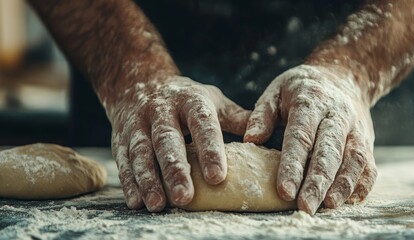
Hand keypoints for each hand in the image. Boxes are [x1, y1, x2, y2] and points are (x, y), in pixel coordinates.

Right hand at [108, 74, 249, 211]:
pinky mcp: (120, 136)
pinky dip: (129, 182)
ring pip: (141, 152)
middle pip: (167, 140)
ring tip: (158, 204)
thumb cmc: (185, 99)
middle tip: (185, 197)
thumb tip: (265, 134)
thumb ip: (236, 118)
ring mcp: (138, 123)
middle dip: (175, 169)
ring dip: (149, 179)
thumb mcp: (211, 100)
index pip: (202, 124)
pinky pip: (123, 160)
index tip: (218, 176)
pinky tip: (137, 201)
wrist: (138, 81)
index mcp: (190, 100)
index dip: (210, 149)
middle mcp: (161, 110)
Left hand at [245, 64, 376, 214]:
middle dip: (317, 182)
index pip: (301, 137)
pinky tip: (350, 200)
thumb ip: (263, 115)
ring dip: (342, 185)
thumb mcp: (276, 90)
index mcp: (310, 103)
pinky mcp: (367, 140)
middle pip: (329, 151)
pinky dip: (362, 183)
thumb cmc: (301, 89)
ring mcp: (356, 128)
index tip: (284, 190)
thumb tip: (250, 140)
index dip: (292, 165)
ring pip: (354, 159)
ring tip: (328, 207)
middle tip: (305, 207)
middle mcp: (337, 115)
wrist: (343, 76)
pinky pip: (369, 164)